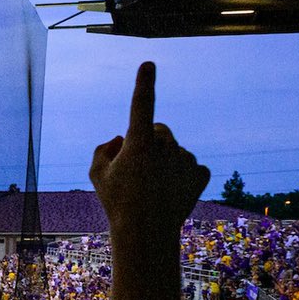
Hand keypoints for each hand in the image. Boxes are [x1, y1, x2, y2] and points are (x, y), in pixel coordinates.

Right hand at [87, 63, 209, 238]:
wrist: (147, 235)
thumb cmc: (117, 202)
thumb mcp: (96, 174)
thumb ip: (104, 149)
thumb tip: (121, 138)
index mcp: (138, 143)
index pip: (141, 105)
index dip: (144, 84)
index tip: (148, 65)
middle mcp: (165, 146)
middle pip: (159, 131)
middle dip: (149, 141)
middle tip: (137, 168)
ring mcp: (186, 159)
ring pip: (175, 150)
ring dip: (165, 161)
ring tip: (153, 188)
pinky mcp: (201, 173)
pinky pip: (191, 166)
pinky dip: (182, 175)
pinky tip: (172, 191)